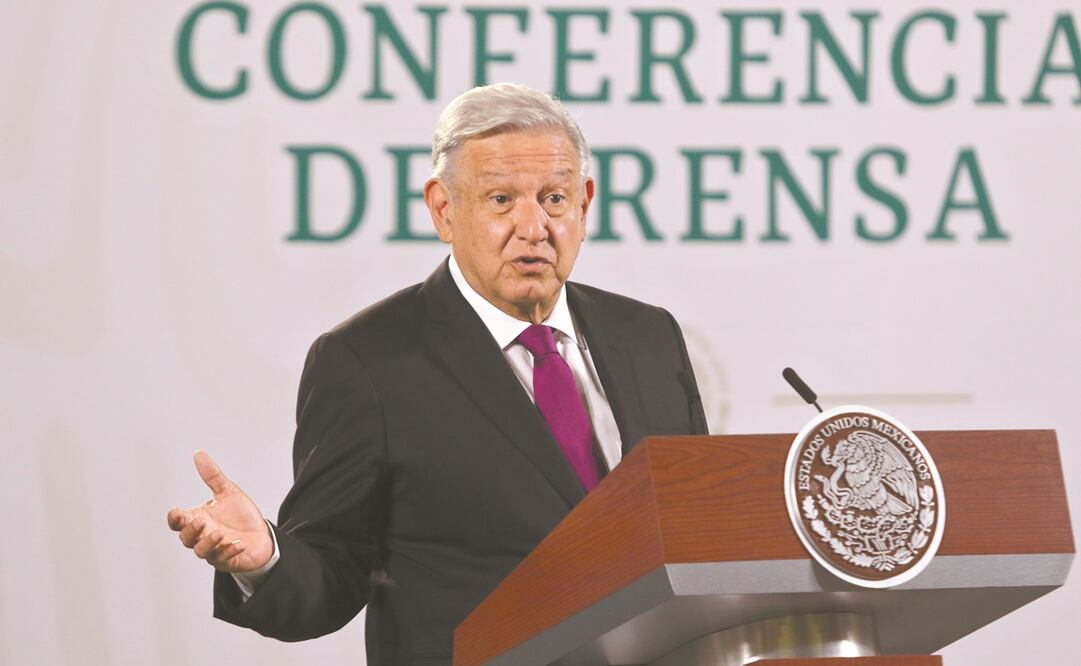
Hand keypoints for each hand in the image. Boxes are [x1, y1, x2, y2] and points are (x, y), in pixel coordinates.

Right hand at [167, 451, 274, 573]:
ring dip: (209, 542)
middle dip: (191, 530)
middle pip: (186, 538)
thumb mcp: (228, 492)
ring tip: (220, 533)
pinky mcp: (229, 560)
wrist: (261, 535)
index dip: (174, 518)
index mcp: (198, 520)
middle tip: (201, 520)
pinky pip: (225, 559)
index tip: (177, 511)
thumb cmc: (241, 516)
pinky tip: (238, 544)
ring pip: (202, 551)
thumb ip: (212, 476)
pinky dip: (230, 552)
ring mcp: (215, 550)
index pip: (178, 522)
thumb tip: (199, 454)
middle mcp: (203, 536)